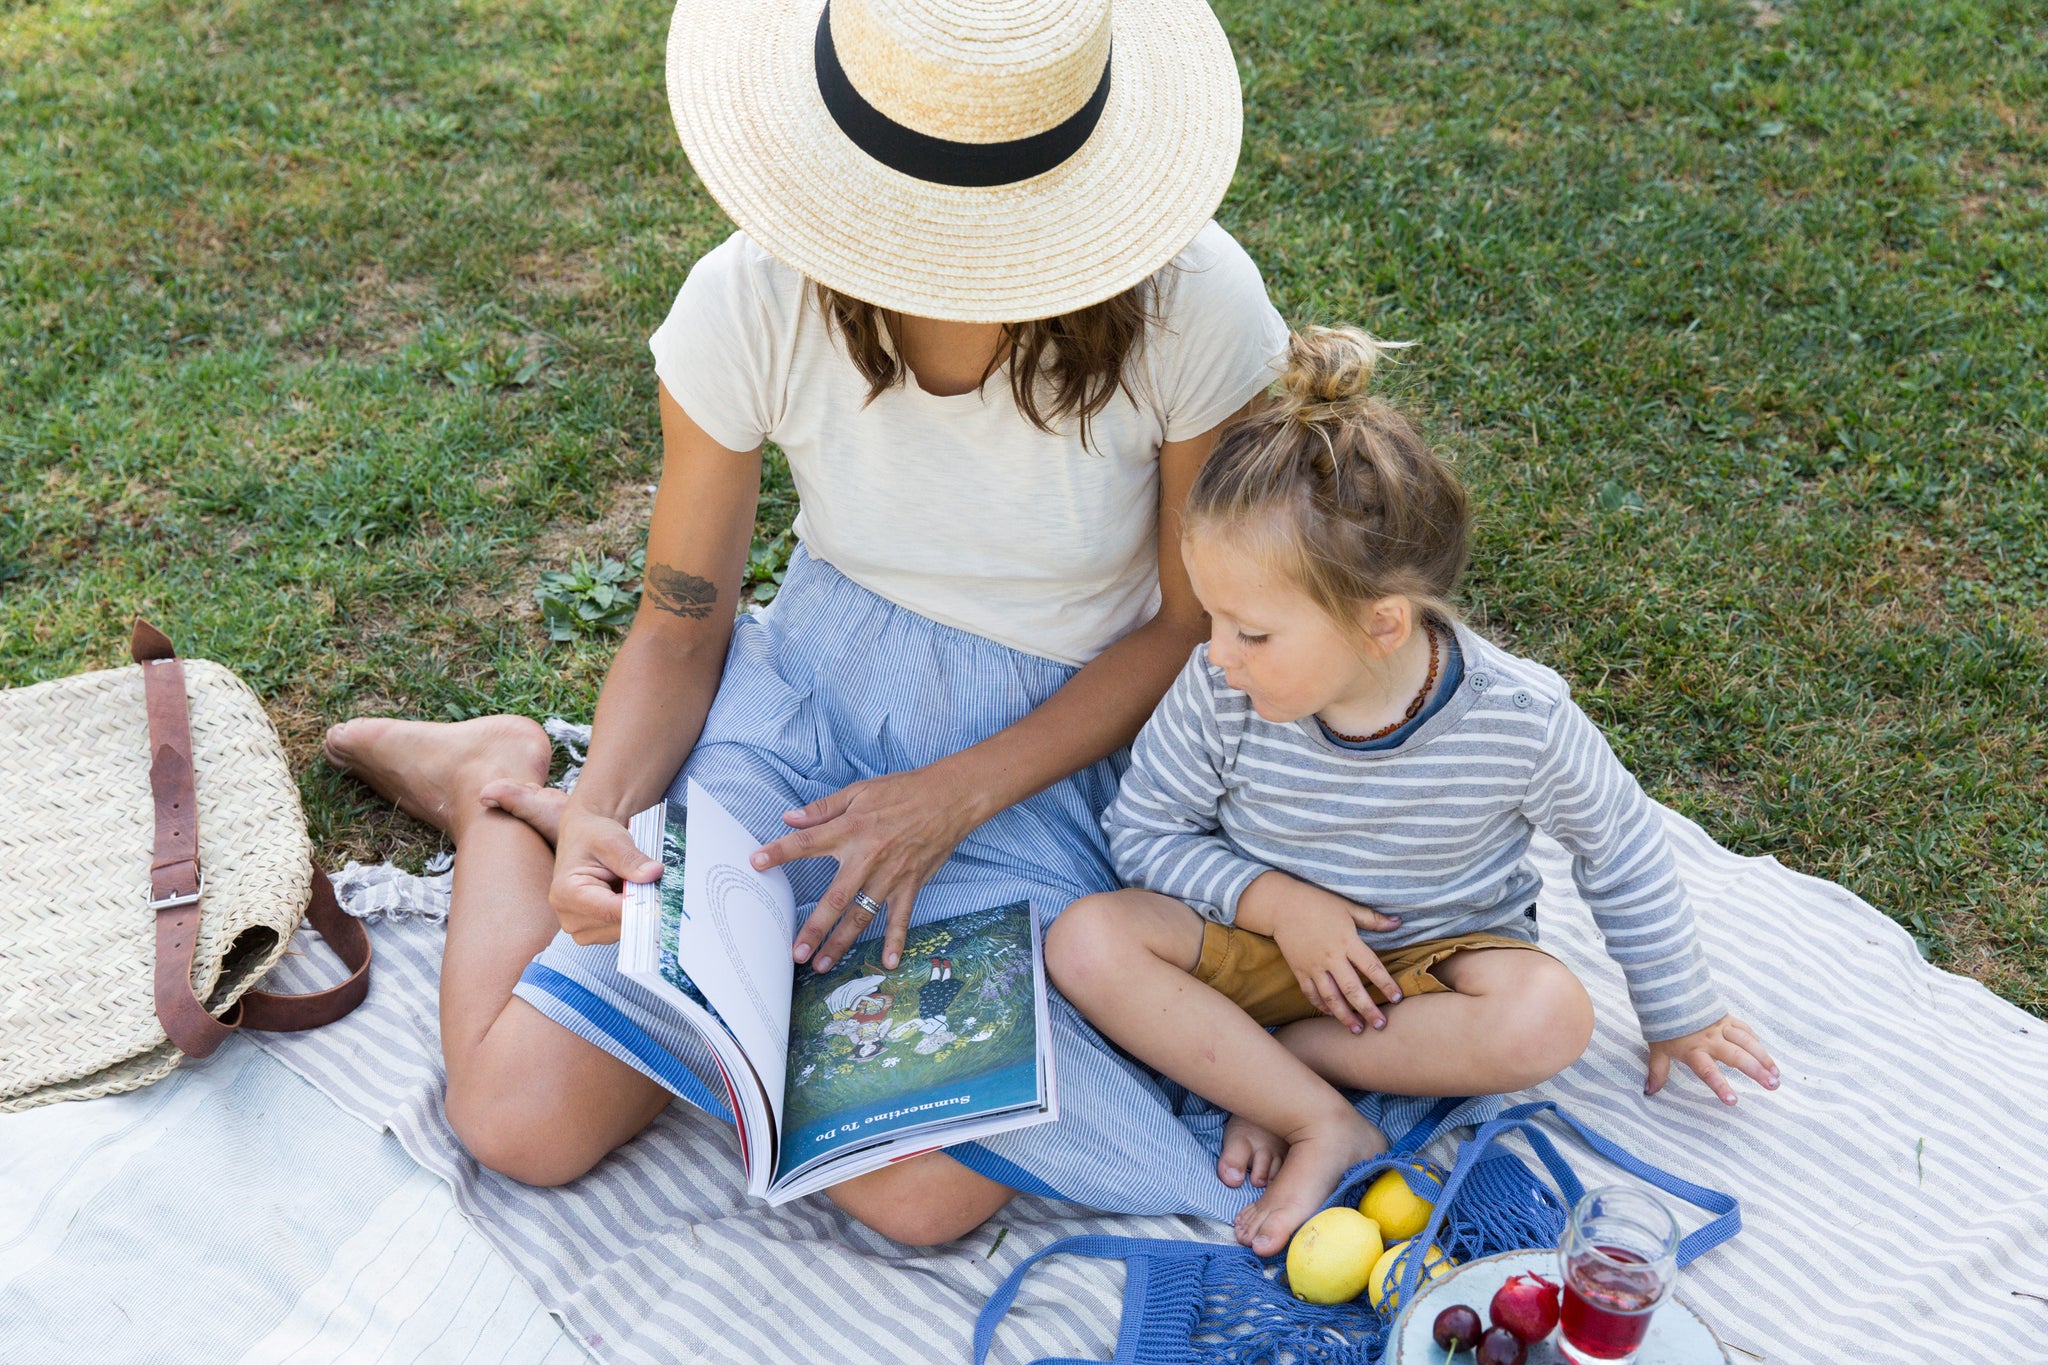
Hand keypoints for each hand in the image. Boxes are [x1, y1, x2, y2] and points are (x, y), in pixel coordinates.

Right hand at [549, 805, 663, 945]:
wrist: (583, 838)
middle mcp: (568, 916)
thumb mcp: (612, 840)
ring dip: (634, 911)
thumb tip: (654, 873)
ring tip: (628, 886)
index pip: (612, 911)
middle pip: (618, 925)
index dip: (640, 905)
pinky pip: (620, 931)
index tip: (661, 896)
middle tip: (644, 882)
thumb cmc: (592, 837)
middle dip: (638, 906)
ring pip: (622, 931)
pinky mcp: (590, 932)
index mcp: (567, 893)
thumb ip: (631, 860)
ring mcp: (578, 928)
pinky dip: (629, 916)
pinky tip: (624, 896)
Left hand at [751, 765, 982, 972]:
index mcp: (851, 829)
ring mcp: (890, 875)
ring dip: (842, 942)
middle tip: (795, 952)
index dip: (780, 852)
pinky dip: (896, 940)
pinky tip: (889, 962)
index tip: (755, 862)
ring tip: (822, 964)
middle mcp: (868, 857)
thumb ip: (823, 808)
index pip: (808, 842)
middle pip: (835, 898)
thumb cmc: (902, 791)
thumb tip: (789, 818)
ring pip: (862, 915)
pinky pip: (901, 918)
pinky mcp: (911, 884)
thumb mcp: (860, 790)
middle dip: (814, 927)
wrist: (949, 797)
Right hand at [1267, 881, 1405, 1032]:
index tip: (1398, 998)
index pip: (1371, 966)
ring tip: (1357, 1030)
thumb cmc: (1317, 902)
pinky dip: (1321, 1006)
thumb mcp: (1347, 907)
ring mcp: (1313, 966)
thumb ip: (1372, 919)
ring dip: (1344, 1015)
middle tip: (1381, 1025)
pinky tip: (1331, 1015)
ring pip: (1330, 997)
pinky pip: (1311, 993)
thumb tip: (1398, 922)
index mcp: (1347, 940)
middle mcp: (1331, 957)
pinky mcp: (1299, 970)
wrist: (1281, 905)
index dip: (1386, 983)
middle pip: (1352, 989)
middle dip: (1367, 1009)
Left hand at [1645, 1014, 1779, 1104]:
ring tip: (1777, 1075)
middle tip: (1772, 1086)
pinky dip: (1756, 1042)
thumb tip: (1649, 1091)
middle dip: (1756, 1071)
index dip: (1720, 1086)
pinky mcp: (1727, 1018)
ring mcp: (1721, 1028)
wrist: (1667, 993)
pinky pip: (1745, 1030)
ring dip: (1764, 1058)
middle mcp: (1710, 1040)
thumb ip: (1658, 1071)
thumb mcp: (1657, 1049)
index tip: (1734, 1101)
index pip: (1708, 1072)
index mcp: (1693, 1050)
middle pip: (1736, 1057)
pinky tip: (1765, 1055)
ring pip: (1747, 1043)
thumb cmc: (1663, 1025)